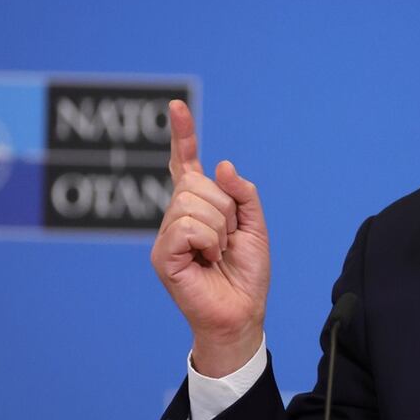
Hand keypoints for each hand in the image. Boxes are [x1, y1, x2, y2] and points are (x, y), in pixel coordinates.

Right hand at [150, 99, 269, 376]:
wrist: (243, 312)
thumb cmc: (246, 272)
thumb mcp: (255, 226)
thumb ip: (243, 193)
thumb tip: (220, 165)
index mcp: (199, 205)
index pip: (187, 164)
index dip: (183, 135)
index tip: (177, 107)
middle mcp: (178, 216)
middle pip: (197, 183)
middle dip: (226, 208)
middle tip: (229, 238)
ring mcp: (167, 235)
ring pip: (193, 203)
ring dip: (219, 228)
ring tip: (218, 252)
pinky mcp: (163, 256)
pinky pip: (187, 227)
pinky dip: (208, 241)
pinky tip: (208, 259)